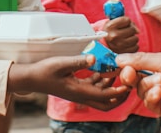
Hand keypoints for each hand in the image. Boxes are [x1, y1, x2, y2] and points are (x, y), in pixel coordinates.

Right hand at [9, 54, 128, 110]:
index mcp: (79, 91)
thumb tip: (95, 58)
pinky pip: (94, 88)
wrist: (32, 78)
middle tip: (128, 82)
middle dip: (119, 95)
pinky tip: (103, 69)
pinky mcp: (76, 87)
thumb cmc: (44, 71)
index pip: (104, 96)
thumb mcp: (61, 63)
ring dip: (111, 86)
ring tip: (118, 71)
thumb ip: (78, 61)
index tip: (129, 81)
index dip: (119, 90)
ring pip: (101, 95)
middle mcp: (81, 95)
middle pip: (106, 103)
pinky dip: (101, 81)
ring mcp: (79, 92)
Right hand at [103, 16, 139, 53]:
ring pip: (136, 38)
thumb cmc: (112, 31)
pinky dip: (133, 45)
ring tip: (126, 38)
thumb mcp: (114, 22)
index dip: (126, 21)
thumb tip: (138, 31)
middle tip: (125, 32)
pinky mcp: (124, 53)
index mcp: (110, 26)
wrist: (104, 44)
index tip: (122, 24)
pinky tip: (127, 44)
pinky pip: (136, 47)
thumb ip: (127, 22)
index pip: (127, 20)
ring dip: (133, 38)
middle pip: (133, 29)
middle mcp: (114, 36)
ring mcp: (119, 45)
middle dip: (131, 30)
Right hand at [117, 51, 160, 120]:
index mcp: (160, 63)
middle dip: (130, 75)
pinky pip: (149, 103)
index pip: (136, 63)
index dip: (126, 64)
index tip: (116, 64)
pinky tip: (160, 92)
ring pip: (141, 90)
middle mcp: (159, 77)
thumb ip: (141, 60)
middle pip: (135, 78)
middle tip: (129, 74)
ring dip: (148, 86)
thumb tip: (119, 58)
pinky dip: (152, 97)